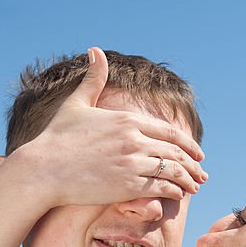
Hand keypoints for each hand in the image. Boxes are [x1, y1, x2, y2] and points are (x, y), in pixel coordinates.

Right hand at [13, 47, 207, 206]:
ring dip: (187, 180)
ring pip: (172, 171)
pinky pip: (160, 188)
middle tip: (202, 174)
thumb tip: (95, 50)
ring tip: (194, 188)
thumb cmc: (56, 138)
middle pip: (175, 153)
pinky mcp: (127, 185)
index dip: (187, 144)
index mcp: (127, 119)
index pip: (169, 133)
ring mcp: (132, 163)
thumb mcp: (77, 104)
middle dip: (192, 165)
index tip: (197, 153)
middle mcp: (134, 139)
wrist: (43, 169)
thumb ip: (92, 79)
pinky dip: (174, 192)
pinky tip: (178, 196)